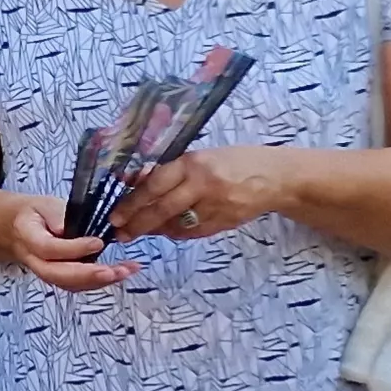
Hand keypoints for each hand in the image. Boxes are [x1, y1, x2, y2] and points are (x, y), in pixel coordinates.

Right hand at [1, 193, 129, 290]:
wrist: (18, 228)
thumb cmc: (36, 213)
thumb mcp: (44, 204)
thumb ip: (56, 214)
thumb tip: (66, 229)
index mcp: (27, 236)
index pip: (47, 248)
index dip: (72, 249)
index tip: (98, 242)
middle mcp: (34, 260)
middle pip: (56, 274)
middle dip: (88, 276)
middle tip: (114, 271)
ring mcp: (46, 272)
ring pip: (68, 284)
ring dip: (98, 282)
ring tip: (125, 271)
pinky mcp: (59, 278)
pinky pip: (77, 285)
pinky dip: (100, 282)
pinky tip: (121, 273)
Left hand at [100, 147, 289, 244]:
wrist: (276, 178)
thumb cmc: (233, 162)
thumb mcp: (199, 157)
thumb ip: (169, 171)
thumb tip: (131, 181)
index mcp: (194, 164)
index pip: (155, 185)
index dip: (132, 202)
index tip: (114, 216)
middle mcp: (204, 185)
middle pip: (163, 209)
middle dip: (137, 223)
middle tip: (119, 233)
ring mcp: (216, 207)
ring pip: (177, 225)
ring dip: (155, 230)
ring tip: (138, 231)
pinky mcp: (225, 223)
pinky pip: (193, 232)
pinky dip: (176, 232)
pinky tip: (167, 230)